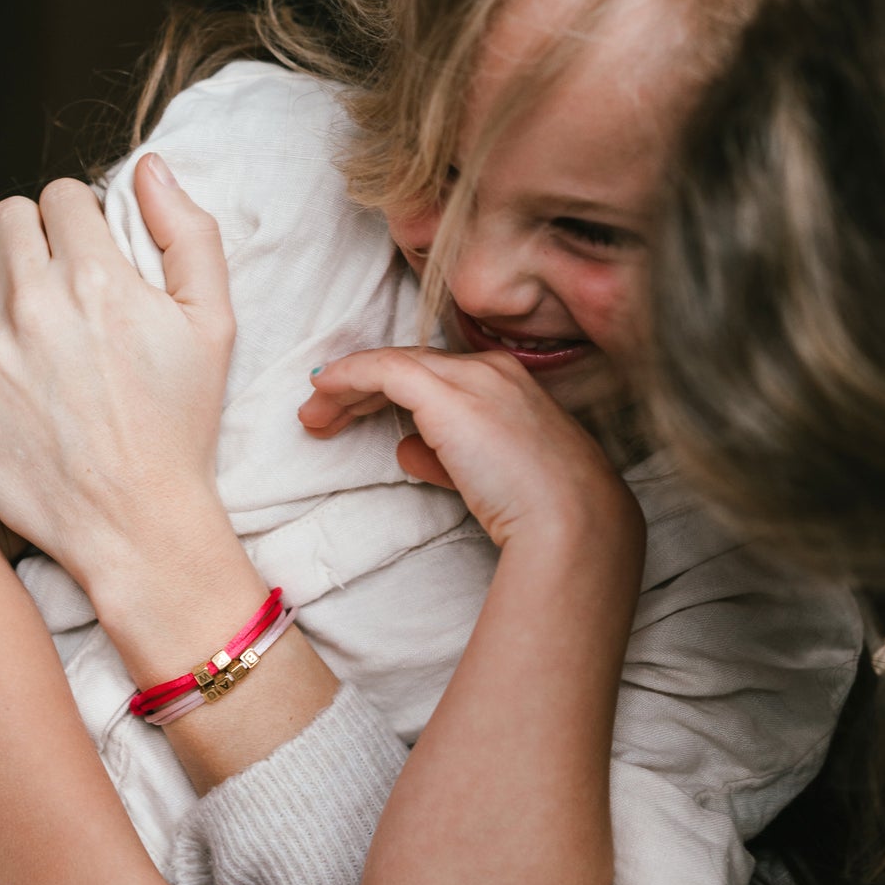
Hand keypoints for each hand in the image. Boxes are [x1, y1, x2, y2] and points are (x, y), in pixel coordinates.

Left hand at [0, 158, 235, 588]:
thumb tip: (149, 167)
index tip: (89, 250)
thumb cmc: (180, 426)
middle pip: (6, 216)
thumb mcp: (214, 323)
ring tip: (11, 303)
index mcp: (99, 279)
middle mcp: (35, 305)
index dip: (79, 217)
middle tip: (54, 277)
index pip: (62, 196)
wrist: (137, 522)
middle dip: (33, 235)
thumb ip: (188, 234)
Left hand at [298, 346, 640, 551]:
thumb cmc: (542, 511)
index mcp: (508, 383)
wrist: (570, 519)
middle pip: (410, 365)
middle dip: (361, 388)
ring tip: (314, 417)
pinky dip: (347, 378)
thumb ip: (445, 459)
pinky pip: (382, 371)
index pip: (435, 376)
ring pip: (392, 364)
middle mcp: (490, 369)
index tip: (355, 414)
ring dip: (347, 389)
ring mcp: (470, 377)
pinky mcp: (446, 393)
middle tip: (324, 414)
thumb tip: (405, 450)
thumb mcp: (488, 479)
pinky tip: (322, 395)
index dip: (389, 392)